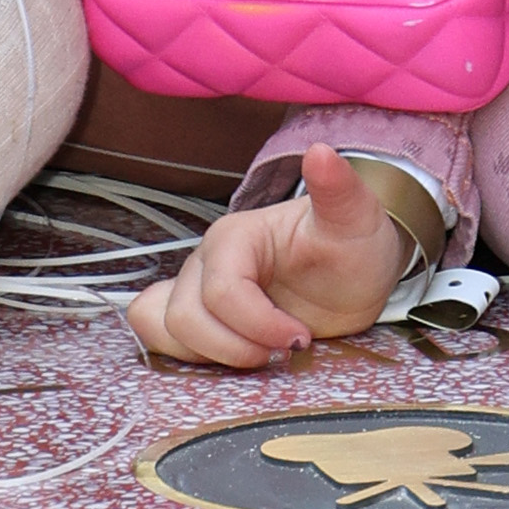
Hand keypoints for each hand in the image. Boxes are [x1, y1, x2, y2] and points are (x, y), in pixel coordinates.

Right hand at [127, 148, 414, 369]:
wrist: (351, 271)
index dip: (259, 326)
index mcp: (236, 238)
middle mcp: (205, 261)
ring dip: (213, 355)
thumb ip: (338, 189)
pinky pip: (155, 331)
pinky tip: (222, 356)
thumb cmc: (350, 246)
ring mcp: (194, 288)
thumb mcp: (354, 220)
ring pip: (166, 329)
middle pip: (187, 317)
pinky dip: (180, 353)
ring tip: (260, 355)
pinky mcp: (197, 315)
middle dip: (237, 347)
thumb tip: (321, 151)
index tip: (300, 337)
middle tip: (283, 350)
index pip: (222, 292)